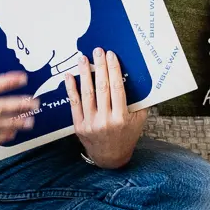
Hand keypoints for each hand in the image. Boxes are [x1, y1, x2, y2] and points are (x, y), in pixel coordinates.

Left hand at [66, 48, 145, 168]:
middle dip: (100, 67)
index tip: (111, 56)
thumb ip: (139, 102)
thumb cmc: (126, 135)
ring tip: (82, 58)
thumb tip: (139, 78)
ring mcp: (90, 123)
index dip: (113, 70)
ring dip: (84, 73)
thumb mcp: (138, 121)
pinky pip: (74, 103)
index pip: (116, 88)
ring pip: (86, 93)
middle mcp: (105, 120)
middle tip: (98, 51)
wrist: (110, 158)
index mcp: (121, 118)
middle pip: (102, 88)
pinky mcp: (79, 126)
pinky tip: (70, 76)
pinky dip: (71, 88)